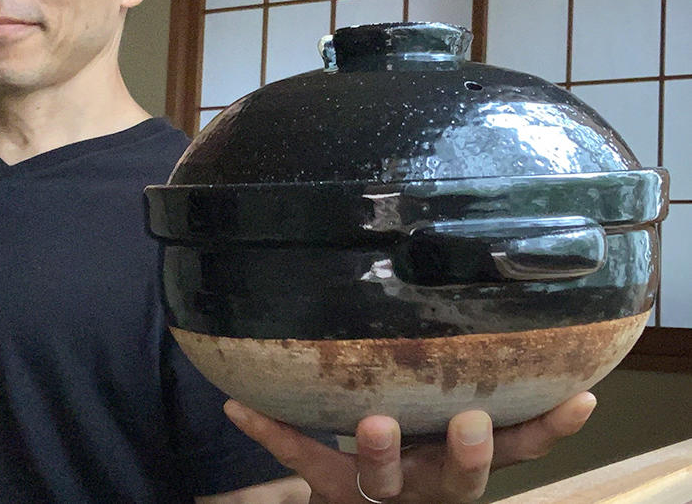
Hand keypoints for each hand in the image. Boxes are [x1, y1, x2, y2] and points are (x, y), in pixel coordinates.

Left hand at [223, 392, 596, 502]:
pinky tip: (239, 404)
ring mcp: (380, 489)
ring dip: (380, 452)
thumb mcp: (451, 422)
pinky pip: (300, 458)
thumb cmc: (418, 442)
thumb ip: (483, 386)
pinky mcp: (329, 487)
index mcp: (463, 461)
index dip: (551, 428)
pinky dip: (271, 433)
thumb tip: (539, 330)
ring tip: (372, 422)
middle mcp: (429, 481)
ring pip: (383, 481)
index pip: (520, 448)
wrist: (362, 498)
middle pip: (457, 480)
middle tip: (470, 423)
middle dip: (469, 456)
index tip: (578, 398)